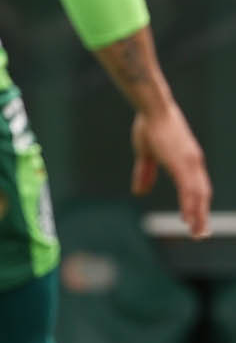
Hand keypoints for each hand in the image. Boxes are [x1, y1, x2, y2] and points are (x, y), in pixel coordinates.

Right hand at [130, 103, 210, 237]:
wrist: (153, 108)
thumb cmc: (149, 125)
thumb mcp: (146, 153)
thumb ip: (145, 173)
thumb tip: (140, 192)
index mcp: (188, 160)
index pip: (197, 187)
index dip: (197, 204)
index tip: (196, 220)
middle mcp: (194, 162)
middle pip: (202, 194)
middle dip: (201, 215)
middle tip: (200, 234)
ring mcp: (190, 163)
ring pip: (198, 195)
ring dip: (198, 215)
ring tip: (196, 233)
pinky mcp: (182, 164)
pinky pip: (189, 190)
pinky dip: (191, 205)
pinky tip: (190, 218)